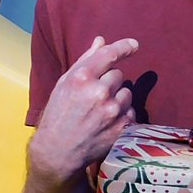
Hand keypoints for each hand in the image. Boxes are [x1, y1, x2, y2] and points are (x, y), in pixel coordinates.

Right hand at [29, 36, 138, 184]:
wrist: (58, 151)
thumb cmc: (58, 114)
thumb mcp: (64, 84)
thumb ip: (85, 60)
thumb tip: (101, 40)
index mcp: (81, 78)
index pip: (109, 55)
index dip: (124, 47)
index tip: (134, 45)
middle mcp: (99, 92)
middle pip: (118, 74)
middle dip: (109, 82)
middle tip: (94, 95)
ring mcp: (112, 111)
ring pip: (127, 92)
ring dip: (117, 98)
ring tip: (100, 111)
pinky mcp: (122, 127)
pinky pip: (131, 111)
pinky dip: (122, 114)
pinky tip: (106, 122)